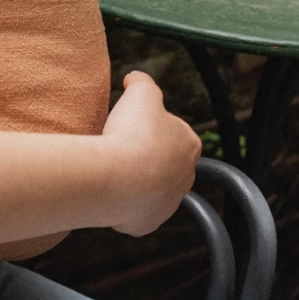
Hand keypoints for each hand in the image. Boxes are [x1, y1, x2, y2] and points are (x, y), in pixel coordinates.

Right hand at [102, 71, 201, 237]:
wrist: (118, 178)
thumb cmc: (133, 135)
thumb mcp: (140, 92)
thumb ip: (142, 81)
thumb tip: (135, 78)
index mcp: (189, 144)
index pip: (174, 131)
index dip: (152, 126)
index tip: (133, 125)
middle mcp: (185, 176)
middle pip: (163, 162)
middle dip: (145, 156)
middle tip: (120, 147)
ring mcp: (167, 202)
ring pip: (151, 188)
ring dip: (135, 180)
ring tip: (112, 169)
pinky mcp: (148, 221)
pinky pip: (135, 210)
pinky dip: (123, 203)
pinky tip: (109, 190)